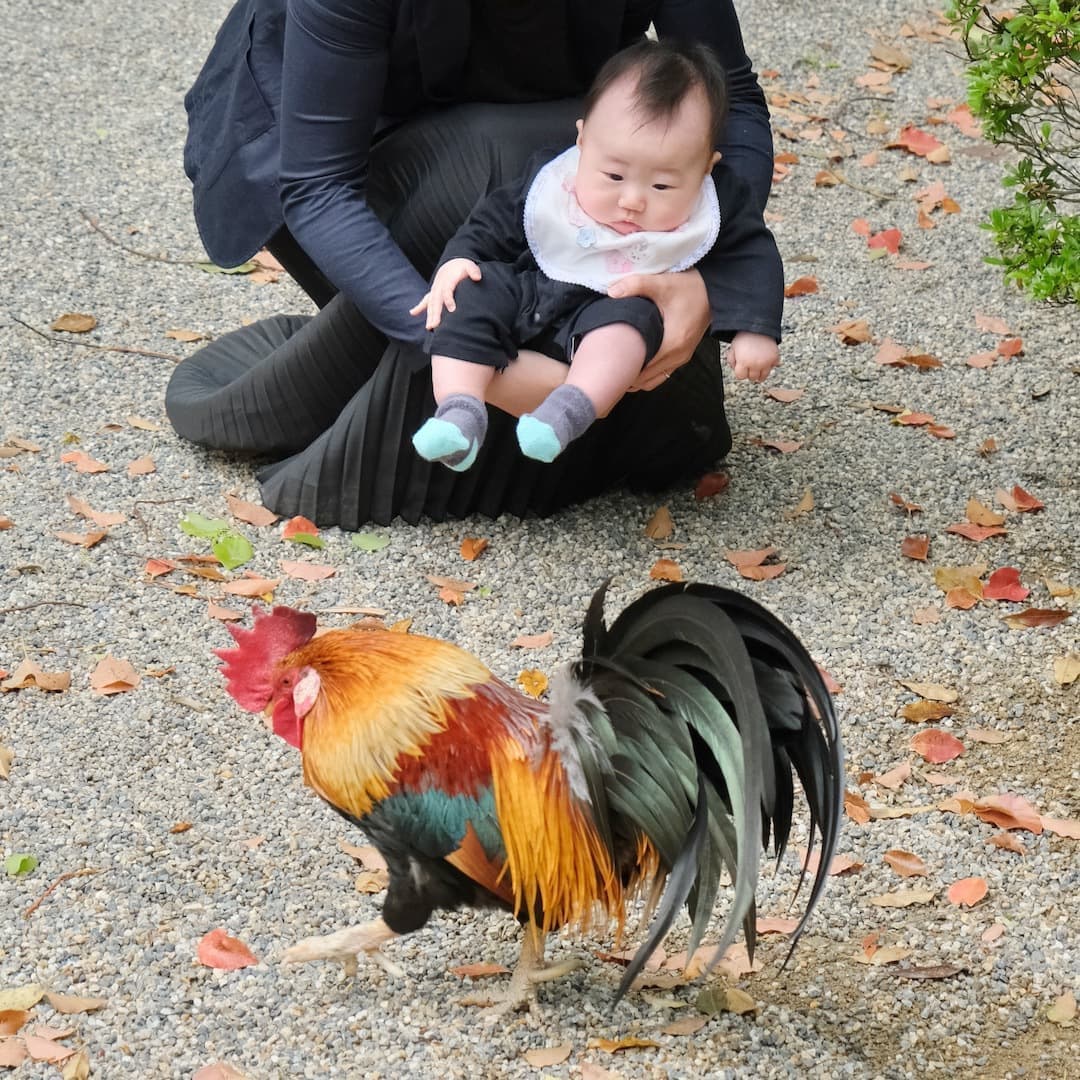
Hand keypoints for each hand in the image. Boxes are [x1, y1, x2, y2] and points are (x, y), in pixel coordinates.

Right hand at [409, 259, 480, 329]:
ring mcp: (435, 291)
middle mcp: (439, 286)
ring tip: (429, 327)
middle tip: (434, 326)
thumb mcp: (469, 266)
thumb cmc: (463, 268)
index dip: (449, 300)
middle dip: (435, 314)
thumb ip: (473, 271)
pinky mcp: (433, 294)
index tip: (452, 310)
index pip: (447, 291)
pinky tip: (413, 313)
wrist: (453, 264)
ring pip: (430, 304)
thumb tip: (477, 277)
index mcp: (448, 280)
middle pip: (436, 301)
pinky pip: (425, 301)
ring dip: (429, 316)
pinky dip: (419, 307)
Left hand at [608, 269, 710, 390]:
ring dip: (636, 378)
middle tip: (606, 368)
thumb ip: (636, 285)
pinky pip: (662, 374)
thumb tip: (611, 291)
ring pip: (654, 381)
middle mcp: (679, 356)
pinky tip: (634, 364)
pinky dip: (647, 375)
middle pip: (646, 379)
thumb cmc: (689, 288)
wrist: (715, 291)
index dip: (623, 371)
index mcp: (672, 343)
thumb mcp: (662, 283)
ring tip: (617, 368)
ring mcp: (682, 358)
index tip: (606, 365)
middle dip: (626, 376)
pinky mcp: (683, 356)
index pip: (643, 370)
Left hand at [727, 331, 779, 382]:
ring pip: (763, 377)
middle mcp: (756, 364)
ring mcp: (767, 362)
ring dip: (760, 372)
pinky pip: (773, 367)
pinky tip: (766, 358)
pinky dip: (770, 364)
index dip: (740, 371)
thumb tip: (736, 370)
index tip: (741, 366)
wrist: (757, 326)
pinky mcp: (775, 358)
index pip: (740, 377)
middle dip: (750, 372)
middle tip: (750, 364)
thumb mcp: (732, 349)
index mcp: (743, 363)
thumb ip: (732, 361)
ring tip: (757, 365)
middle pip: (752, 378)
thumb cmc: (744, 338)